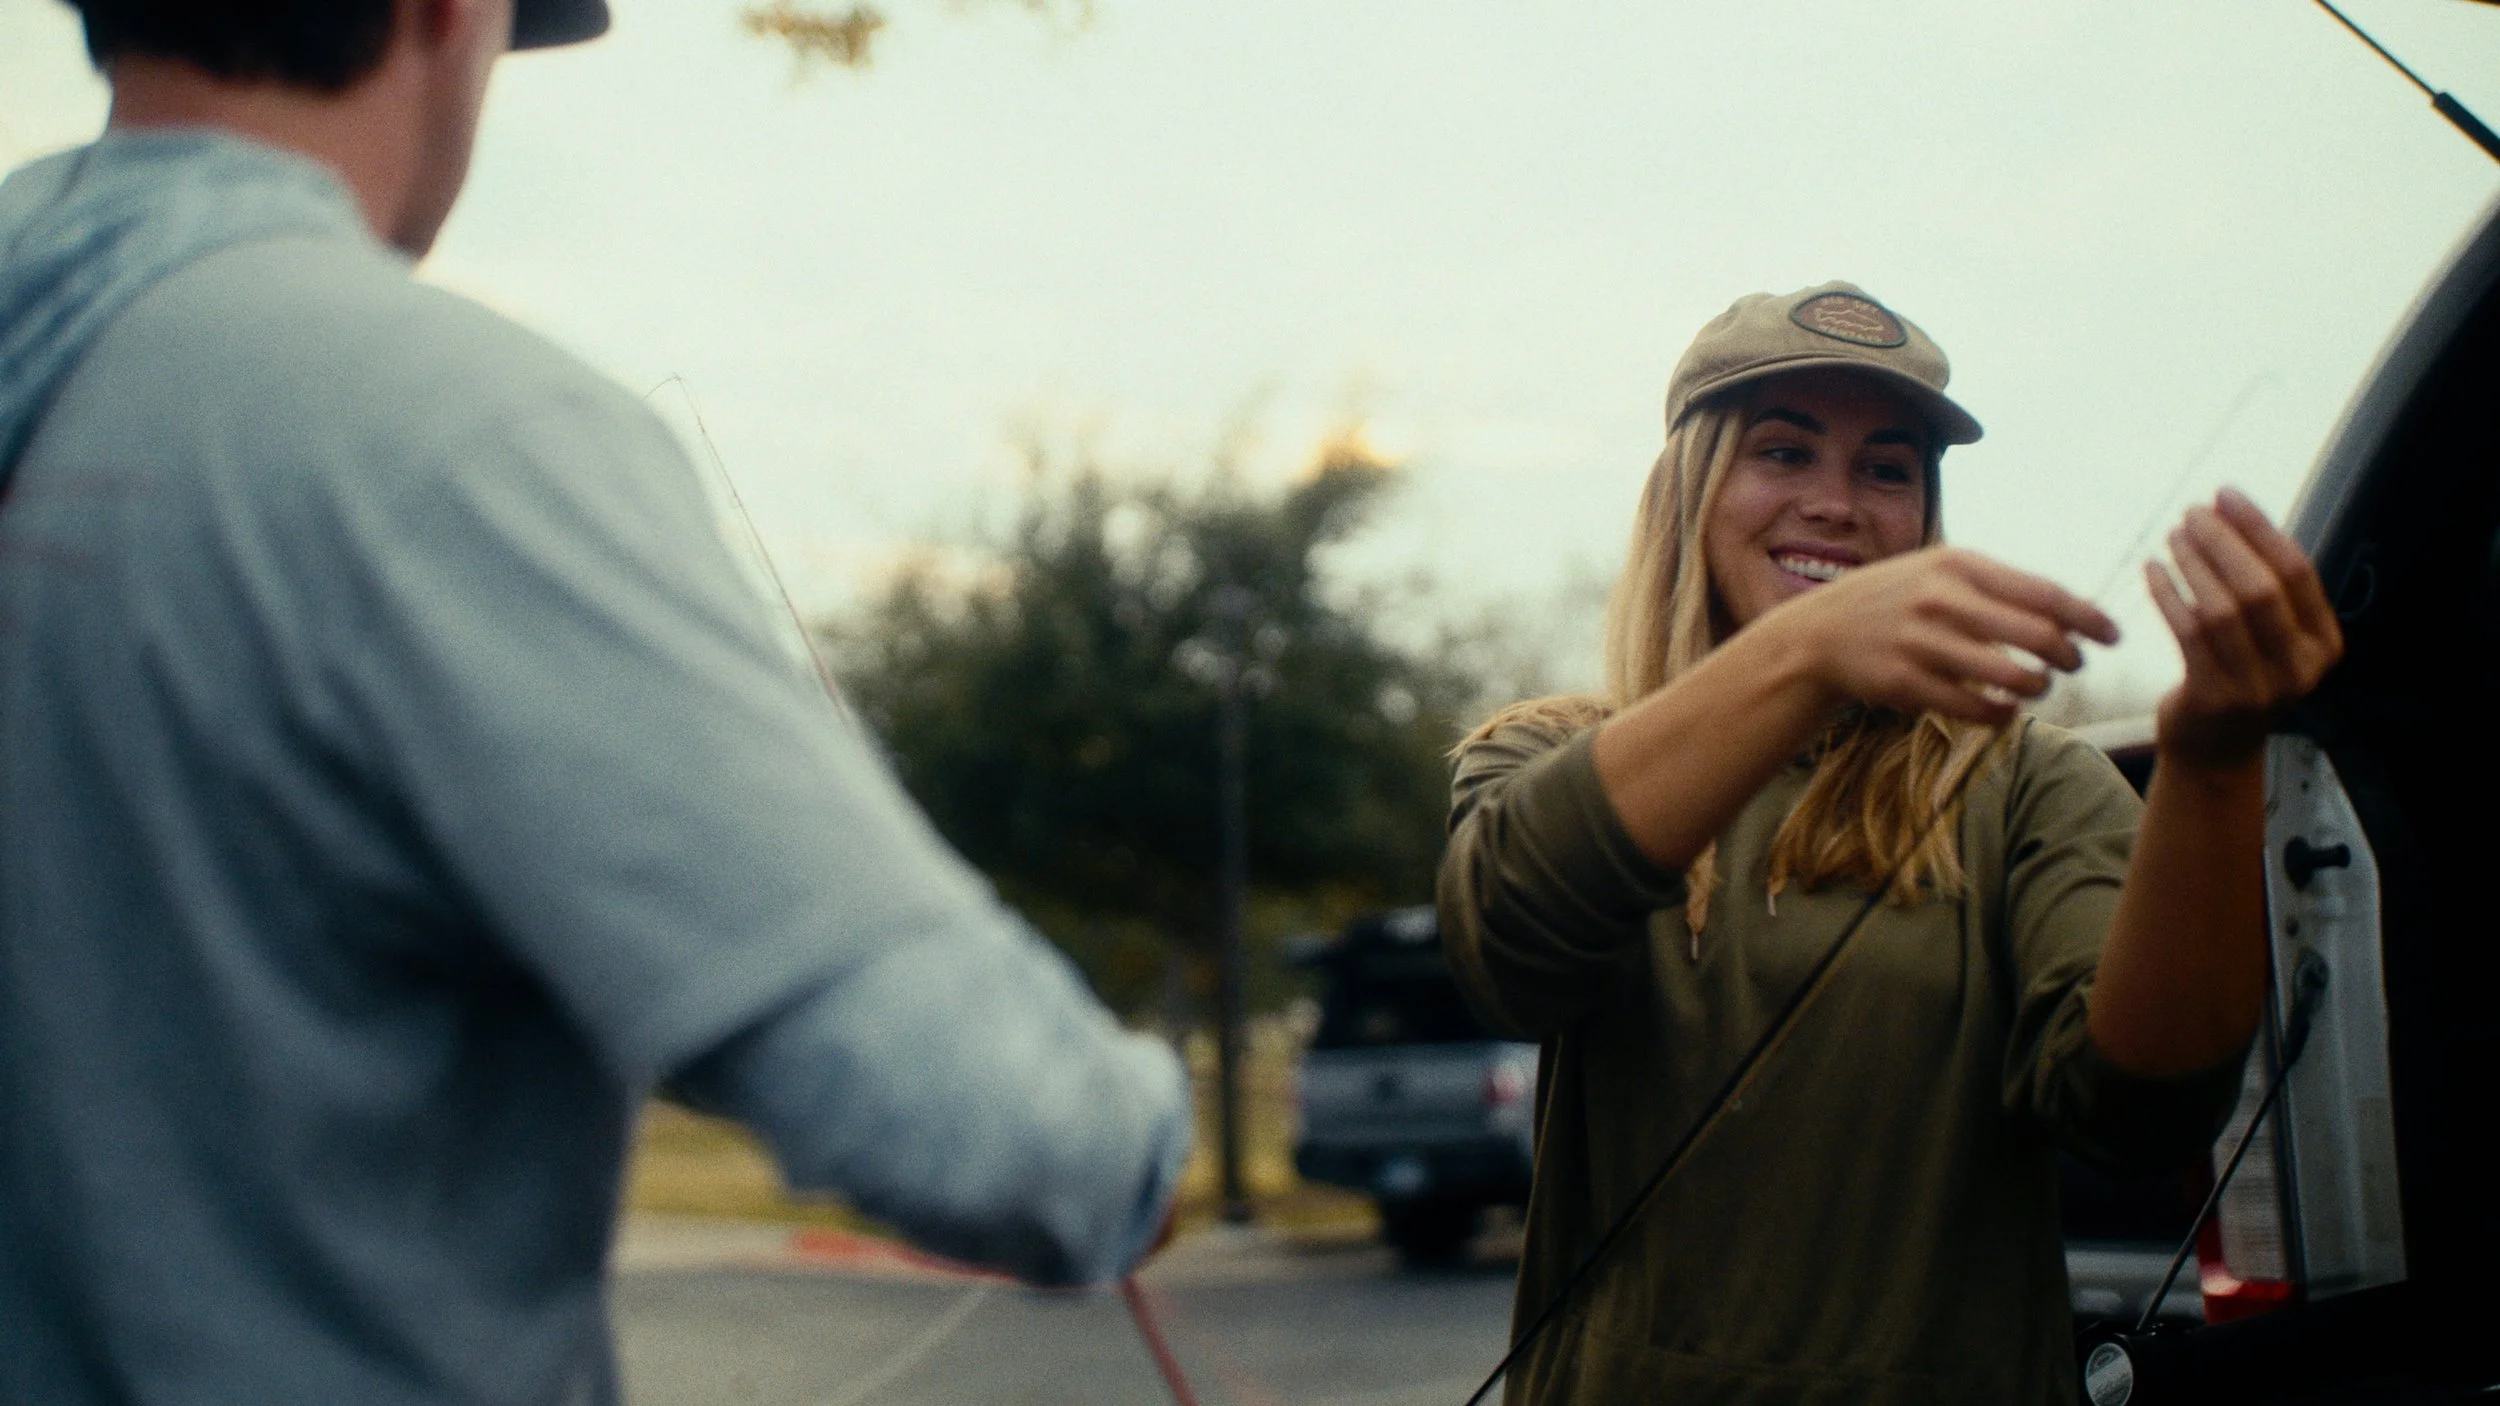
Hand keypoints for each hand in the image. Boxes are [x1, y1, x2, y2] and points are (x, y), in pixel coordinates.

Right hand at [1774, 546, 2120, 724]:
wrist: (1821, 632)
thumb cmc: (1899, 599)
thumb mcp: (1942, 572)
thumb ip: (2001, 587)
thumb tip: (2076, 613)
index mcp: (1958, 564)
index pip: (2046, 593)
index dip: (2089, 618)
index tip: (2113, 637)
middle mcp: (1941, 600)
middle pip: (2038, 636)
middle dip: (2068, 657)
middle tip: (2073, 666)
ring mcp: (1920, 642)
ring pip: (2011, 677)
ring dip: (2036, 687)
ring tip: (2037, 686)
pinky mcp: (1904, 684)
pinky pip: (1974, 708)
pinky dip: (2002, 714)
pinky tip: (2007, 710)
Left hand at [2145, 489, 2342, 769]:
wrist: (2216, 751)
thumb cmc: (2241, 676)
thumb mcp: (2271, 637)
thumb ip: (2265, 587)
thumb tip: (2230, 513)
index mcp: (2323, 643)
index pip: (2297, 571)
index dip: (2260, 528)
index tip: (2226, 495)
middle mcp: (2300, 666)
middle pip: (2260, 587)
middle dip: (2223, 542)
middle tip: (2191, 512)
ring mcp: (2259, 686)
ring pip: (2222, 609)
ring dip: (2193, 563)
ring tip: (2172, 535)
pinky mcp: (2215, 697)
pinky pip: (2188, 633)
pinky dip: (2168, 595)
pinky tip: (2152, 570)